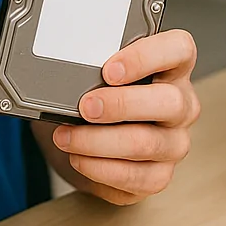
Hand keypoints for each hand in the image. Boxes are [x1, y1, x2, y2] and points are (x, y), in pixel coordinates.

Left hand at [46, 29, 200, 205]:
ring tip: (67, 135)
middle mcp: (180, 104)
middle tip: (84, 106)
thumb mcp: (91, 73)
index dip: (147, 56)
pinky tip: (79, 157)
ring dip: (100, 140)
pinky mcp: (159, 175)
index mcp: (171, 67)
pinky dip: (101, 168)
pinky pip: (138, 177)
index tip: (109, 68)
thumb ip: (85, 60)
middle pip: (169, 101)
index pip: (179, 49)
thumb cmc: (94, 98)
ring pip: (148, 142)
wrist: (87, 143)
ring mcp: (173, 142)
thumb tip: (45, 48)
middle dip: (121, 105)